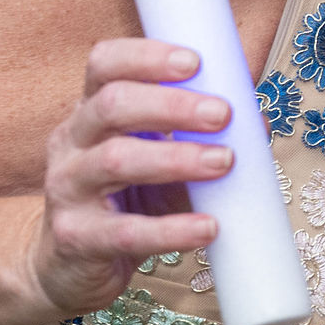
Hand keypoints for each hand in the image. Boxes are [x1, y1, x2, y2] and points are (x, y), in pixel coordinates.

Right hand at [23, 39, 230, 319]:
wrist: (69, 267)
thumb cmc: (124, 203)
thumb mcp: (157, 164)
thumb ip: (197, 140)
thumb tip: (256, 120)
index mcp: (91, 113)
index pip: (104, 65)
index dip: (147, 56)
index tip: (195, 61)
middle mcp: (71, 142)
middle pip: (111, 105)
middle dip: (172, 104)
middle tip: (222, 113)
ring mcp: (68, 189)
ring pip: (115, 160)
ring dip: (176, 158)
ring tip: (223, 161)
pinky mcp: (77, 239)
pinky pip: (126, 231)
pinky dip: (171, 229)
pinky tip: (208, 227)